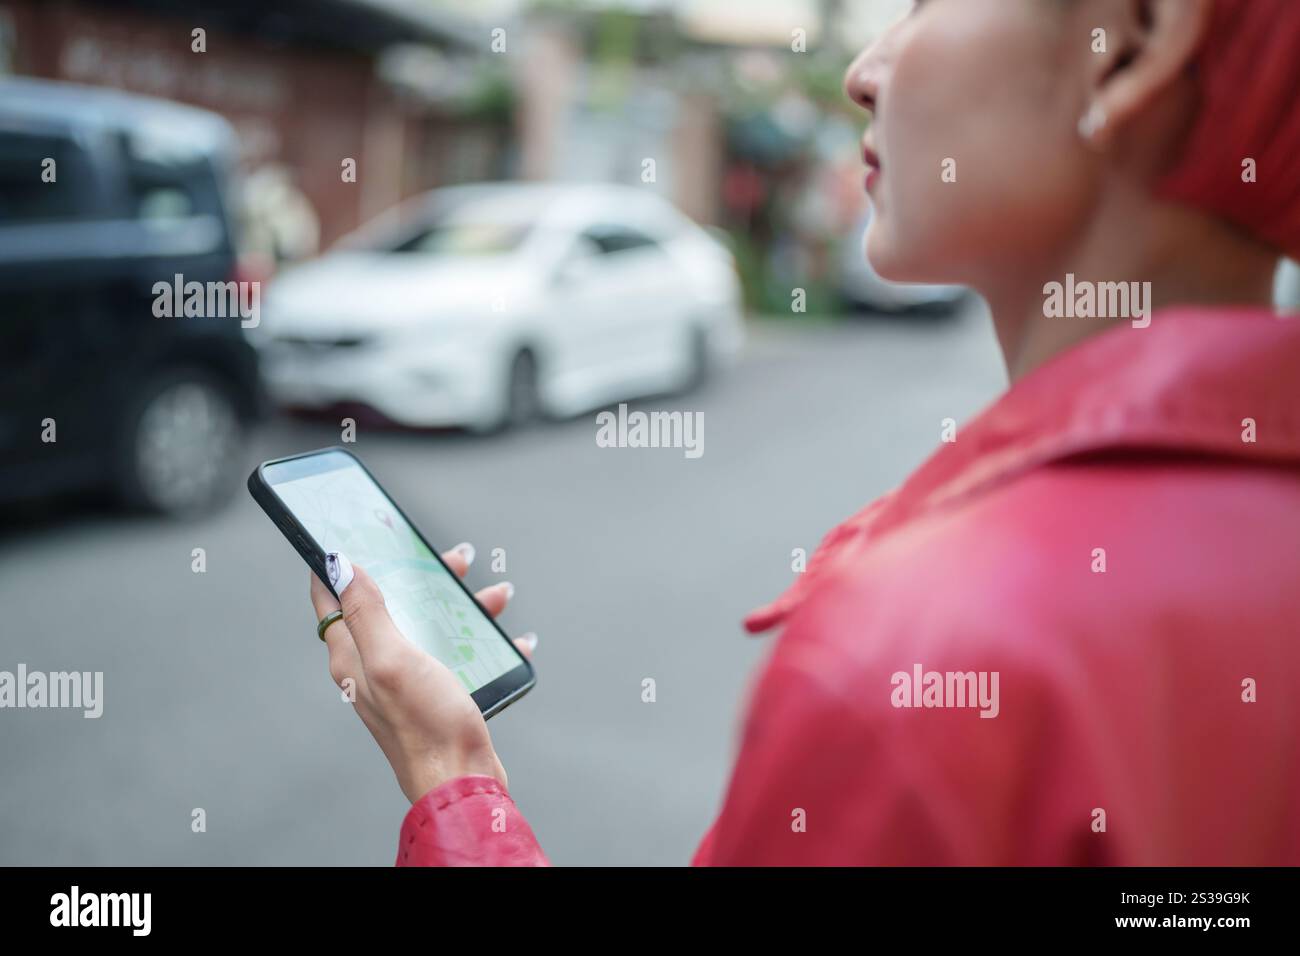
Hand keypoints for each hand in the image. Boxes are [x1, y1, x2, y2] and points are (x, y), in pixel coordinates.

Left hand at [308, 544, 535, 802]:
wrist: (463, 782)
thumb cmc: (428, 728)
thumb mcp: (393, 658)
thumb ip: (366, 611)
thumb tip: (338, 566)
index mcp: (354, 655)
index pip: (330, 598)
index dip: (336, 564)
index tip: (348, 534)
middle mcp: (374, 665)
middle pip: (389, 602)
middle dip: (421, 575)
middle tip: (453, 560)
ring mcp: (405, 680)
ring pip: (429, 624)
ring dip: (461, 606)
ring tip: (496, 597)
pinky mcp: (435, 694)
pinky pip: (457, 654)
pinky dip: (483, 642)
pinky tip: (510, 641)